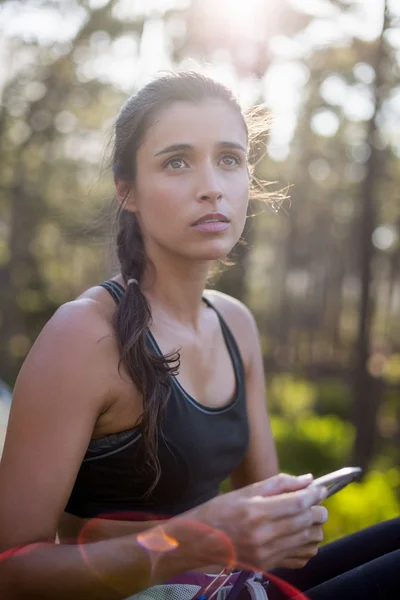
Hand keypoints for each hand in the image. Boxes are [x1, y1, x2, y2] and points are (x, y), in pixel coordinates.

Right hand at [193, 473, 327, 572]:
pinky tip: (302, 536)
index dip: (314, 495)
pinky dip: (307, 546)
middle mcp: (263, 535)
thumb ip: (279, 484)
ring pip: (307, 541)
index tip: (321, 489)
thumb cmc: (220, 510)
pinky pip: (299, 557)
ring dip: (315, 528)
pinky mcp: (267, 564)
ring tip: (310, 518)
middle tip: (319, 503)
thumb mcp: (246, 491)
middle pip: (305, 522)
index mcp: (257, 512)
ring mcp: (266, 553)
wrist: (199, 541)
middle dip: (318, 510)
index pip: (297, 503)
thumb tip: (307, 480)